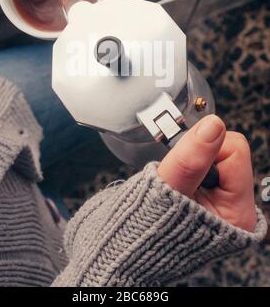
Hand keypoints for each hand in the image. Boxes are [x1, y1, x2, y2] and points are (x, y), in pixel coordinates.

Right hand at [158, 114, 256, 231]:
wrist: (131, 243)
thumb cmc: (149, 230)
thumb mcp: (168, 192)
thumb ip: (189, 160)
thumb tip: (212, 125)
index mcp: (238, 213)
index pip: (235, 150)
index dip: (206, 148)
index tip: (183, 160)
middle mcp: (237, 207)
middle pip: (227, 149)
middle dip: (198, 155)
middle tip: (178, 176)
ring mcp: (224, 200)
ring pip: (214, 153)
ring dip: (191, 159)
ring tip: (175, 180)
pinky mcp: (212, 193)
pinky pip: (205, 161)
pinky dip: (188, 163)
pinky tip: (177, 179)